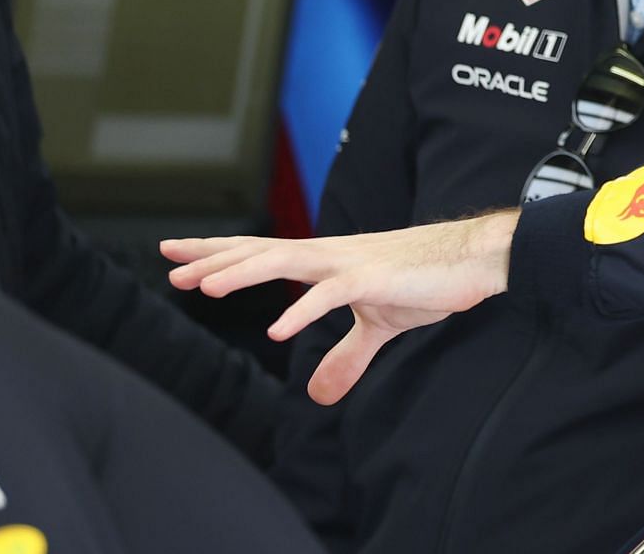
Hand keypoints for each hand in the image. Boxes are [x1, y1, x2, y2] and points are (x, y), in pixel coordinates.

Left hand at [161, 211, 518, 401]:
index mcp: (327, 261)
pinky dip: (303, 310)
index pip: (261, 253)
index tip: (178, 257)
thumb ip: (346, 356)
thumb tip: (317, 392)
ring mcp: (349, 264)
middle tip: (169, 264)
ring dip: (243, 273)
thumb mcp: (379, 326)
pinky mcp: (373, 279)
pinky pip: (331, 295)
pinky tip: (279, 330)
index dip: (219, 254)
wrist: (473, 260)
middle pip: (259, 251)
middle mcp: (329, 255)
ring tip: (205, 288)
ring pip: (285, 262)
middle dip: (213, 257)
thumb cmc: (427, 281)